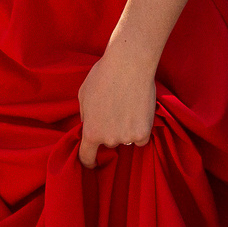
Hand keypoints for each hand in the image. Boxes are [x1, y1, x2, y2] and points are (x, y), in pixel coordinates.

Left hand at [75, 48, 158, 168]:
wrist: (129, 64)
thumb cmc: (103, 75)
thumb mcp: (83, 94)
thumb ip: (85, 115)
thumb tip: (88, 124)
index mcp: (91, 131)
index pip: (86, 156)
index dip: (88, 160)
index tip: (92, 162)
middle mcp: (108, 139)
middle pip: (109, 143)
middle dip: (110, 130)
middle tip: (115, 109)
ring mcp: (127, 137)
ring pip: (125, 139)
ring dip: (126, 129)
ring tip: (127, 105)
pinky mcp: (143, 132)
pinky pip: (141, 139)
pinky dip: (140, 129)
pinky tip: (139, 112)